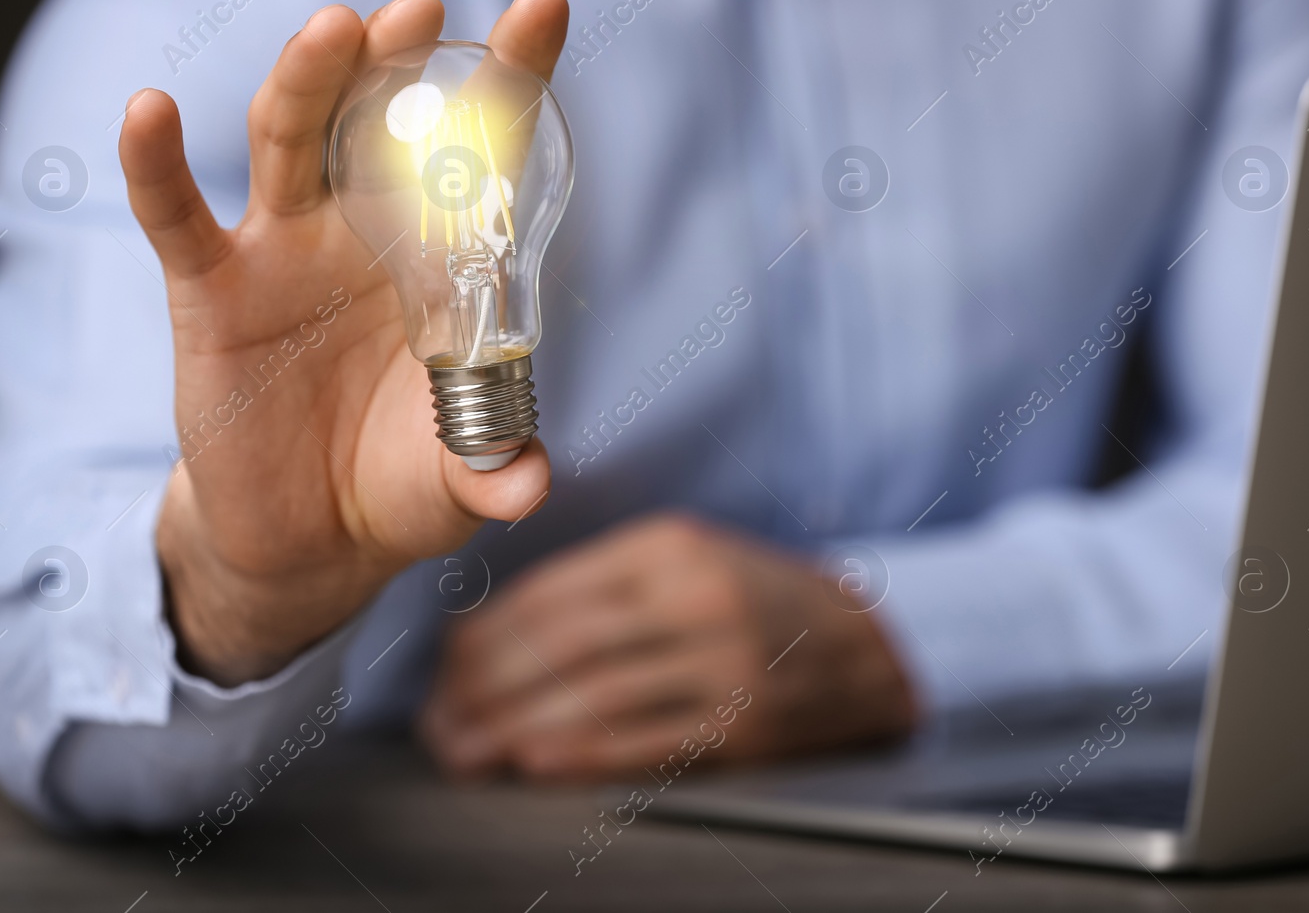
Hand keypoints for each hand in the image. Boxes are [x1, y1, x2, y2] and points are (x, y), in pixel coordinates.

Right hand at [118, 0, 569, 684]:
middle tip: (421, 10)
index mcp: (438, 255)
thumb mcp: (453, 480)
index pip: (478, 152)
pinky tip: (150, 111)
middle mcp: (364, 232)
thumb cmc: (397, 486)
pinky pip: (176, 218)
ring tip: (335, 29)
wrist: (309, 540)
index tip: (541, 8)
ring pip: (287, 142)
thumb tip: (528, 486)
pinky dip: (154, 166)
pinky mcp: (212, 292)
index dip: (508, 81)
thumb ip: (490, 469)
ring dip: (306, 82)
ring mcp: (284, 251)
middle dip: (398, 63)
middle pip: (377, 121)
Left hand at [418, 513, 918, 779]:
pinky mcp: (745, 725)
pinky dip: (579, 753)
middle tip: (436, 719)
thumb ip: (603, 585)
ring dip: (512, 727)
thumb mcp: (688, 559)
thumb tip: (491, 634)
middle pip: (562, 644)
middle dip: (483, 687)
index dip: (485, 633)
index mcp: (670, 548)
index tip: (442, 665)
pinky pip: (645, 741)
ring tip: (464, 749)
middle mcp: (696, 596)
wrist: (871, 648)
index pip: (553, 591)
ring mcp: (725, 662)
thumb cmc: (755, 602)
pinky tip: (530, 761)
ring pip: (593, 695)